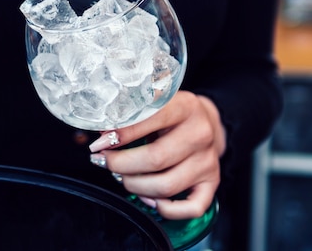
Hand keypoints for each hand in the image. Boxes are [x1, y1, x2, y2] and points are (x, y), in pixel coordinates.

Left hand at [89, 91, 225, 219]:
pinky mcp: (212, 182)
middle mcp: (200, 134)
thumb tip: (101, 134)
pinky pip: (191, 208)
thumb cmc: (173, 113)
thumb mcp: (155, 102)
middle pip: (155, 159)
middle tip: (104, 162)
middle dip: (120, 164)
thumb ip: (131, 114)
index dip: (120, 136)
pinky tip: (150, 199)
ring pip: (166, 186)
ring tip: (122, 177)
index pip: (150, 122)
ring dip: (135, 186)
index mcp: (185, 107)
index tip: (99, 144)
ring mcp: (207, 161)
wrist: (206, 121)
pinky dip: (167, 209)